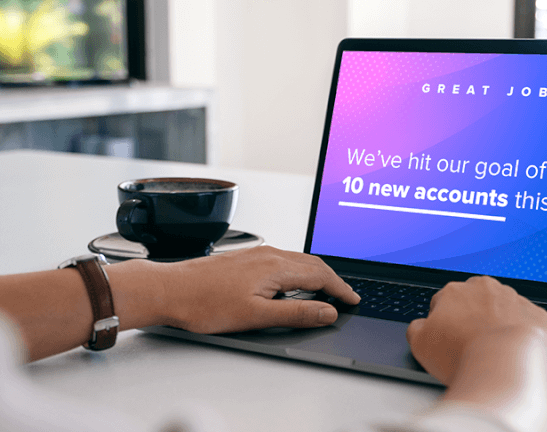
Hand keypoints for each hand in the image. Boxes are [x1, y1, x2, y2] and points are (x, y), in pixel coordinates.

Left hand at [146, 246, 360, 333]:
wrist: (170, 290)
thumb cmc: (205, 303)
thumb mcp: (257, 316)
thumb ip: (296, 313)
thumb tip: (327, 311)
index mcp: (276, 267)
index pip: (321, 275)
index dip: (340, 289)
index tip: (352, 300)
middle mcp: (269, 254)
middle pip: (312, 264)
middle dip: (332, 279)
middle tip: (344, 295)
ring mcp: (257, 253)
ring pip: (297, 260)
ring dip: (316, 274)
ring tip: (324, 290)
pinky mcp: (246, 257)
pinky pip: (283, 260)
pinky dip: (298, 271)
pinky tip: (291, 283)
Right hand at [405, 276, 546, 431]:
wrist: (504, 365)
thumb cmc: (462, 356)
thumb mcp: (420, 345)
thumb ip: (416, 329)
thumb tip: (420, 326)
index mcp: (455, 291)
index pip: (445, 303)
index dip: (444, 324)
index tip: (448, 341)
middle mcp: (486, 289)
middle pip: (475, 303)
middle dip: (472, 319)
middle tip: (469, 347)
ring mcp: (515, 300)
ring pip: (504, 310)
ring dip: (498, 326)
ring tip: (493, 353)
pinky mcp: (538, 316)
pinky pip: (528, 324)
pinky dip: (523, 336)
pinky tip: (515, 353)